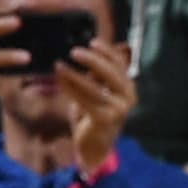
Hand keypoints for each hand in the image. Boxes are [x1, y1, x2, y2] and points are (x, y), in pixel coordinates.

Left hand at [54, 34, 135, 173]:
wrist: (94, 146)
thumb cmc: (94, 115)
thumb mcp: (96, 90)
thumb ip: (96, 75)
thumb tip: (86, 52)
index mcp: (128, 87)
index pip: (120, 63)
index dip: (107, 51)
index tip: (92, 41)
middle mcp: (128, 97)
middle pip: (111, 72)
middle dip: (92, 60)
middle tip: (73, 51)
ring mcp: (118, 109)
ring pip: (95, 86)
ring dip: (75, 74)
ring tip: (59, 65)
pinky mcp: (104, 119)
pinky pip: (84, 99)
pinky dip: (70, 88)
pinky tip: (60, 80)